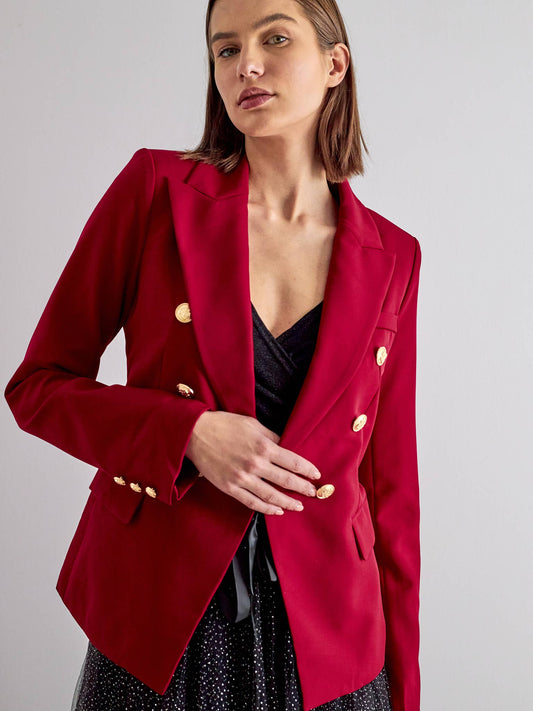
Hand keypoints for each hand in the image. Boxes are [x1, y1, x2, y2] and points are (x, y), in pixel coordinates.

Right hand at [185, 410, 320, 514]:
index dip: (307, 470)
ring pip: (271, 496)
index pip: (293, 461)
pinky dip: (266, 509)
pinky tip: (277, 511)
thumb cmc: (225, 425)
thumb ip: (271, 437)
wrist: (195, 434)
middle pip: (286, 480)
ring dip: (288, 502)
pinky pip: (252, 502)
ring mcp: (242, 478)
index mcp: (263, 446)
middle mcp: (255, 464)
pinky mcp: (230, 487)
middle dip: (303, 488)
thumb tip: (288, 445)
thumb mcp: (252, 424)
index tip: (316, 475)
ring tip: (299, 506)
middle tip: (313, 493)